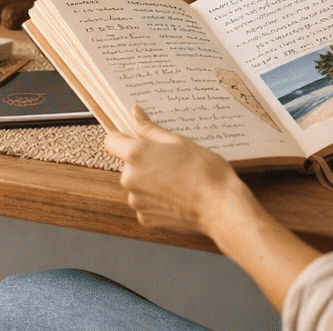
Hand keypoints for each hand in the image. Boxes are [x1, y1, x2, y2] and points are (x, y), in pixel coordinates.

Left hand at [105, 106, 322, 311]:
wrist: (221, 207)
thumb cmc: (205, 171)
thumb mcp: (179, 141)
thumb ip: (150, 129)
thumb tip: (135, 113)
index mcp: (136, 154)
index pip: (111, 141)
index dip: (122, 138)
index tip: (135, 139)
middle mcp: (129, 178)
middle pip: (127, 165)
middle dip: (143, 162)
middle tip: (171, 161)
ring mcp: (136, 201)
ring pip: (137, 185)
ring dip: (150, 183)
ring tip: (178, 181)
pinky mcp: (146, 219)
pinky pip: (145, 205)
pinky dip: (157, 202)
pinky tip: (177, 198)